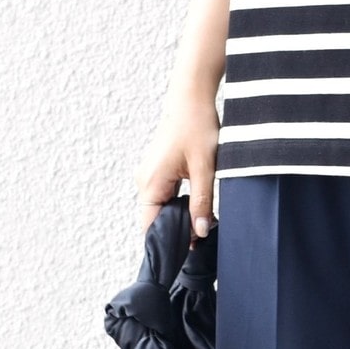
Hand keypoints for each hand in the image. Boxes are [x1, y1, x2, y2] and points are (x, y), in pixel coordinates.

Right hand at [133, 86, 220, 240]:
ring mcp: (150, 175)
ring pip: (161, 208)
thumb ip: (201, 203)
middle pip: (155, 219)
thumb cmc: (197, 126)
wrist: (191, 97)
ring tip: (204, 221)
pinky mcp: (158, 170)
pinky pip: (165, 196)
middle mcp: (145, 180)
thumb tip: (199, 232)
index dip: (167, 241)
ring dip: (181, 218)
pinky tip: (198, 206)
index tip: (189, 251)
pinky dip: (179, 205)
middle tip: (204, 236)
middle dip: (178, 231)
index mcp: (151, 183)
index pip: (149, 226)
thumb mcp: (205, 169)